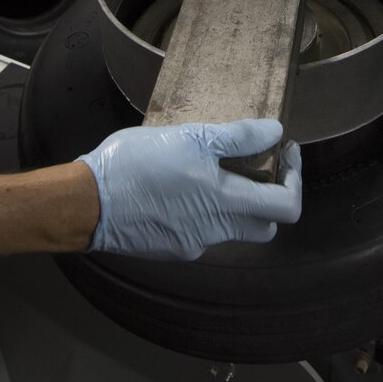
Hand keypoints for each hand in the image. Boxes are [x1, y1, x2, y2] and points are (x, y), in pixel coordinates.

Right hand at [76, 119, 302, 259]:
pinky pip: (202, 231)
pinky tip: (181, 186)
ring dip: (234, 202)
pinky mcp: (171, 248)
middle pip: (265, 224)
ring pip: (232, 228)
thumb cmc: (134, 166)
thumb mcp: (189, 137)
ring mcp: (193, 244)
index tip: (284, 152)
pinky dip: (204, 210)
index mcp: (224, 203)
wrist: (87, 203)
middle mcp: (214, 231)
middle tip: (257, 164)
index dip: (295, 179)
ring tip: (212, 169)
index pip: (286, 206)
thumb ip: (236, 138)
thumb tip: (274, 133)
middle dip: (269, 196)